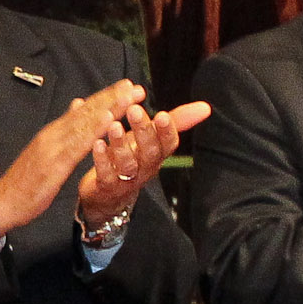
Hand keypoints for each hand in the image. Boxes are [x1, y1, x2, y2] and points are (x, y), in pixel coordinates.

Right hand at [0, 80, 137, 236]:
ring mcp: (52, 148)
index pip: (82, 111)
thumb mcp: (44, 153)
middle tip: (135, 87)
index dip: (105, 97)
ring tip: (128, 97)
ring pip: (84, 124)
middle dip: (111, 98)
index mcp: (52, 134)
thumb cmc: (24, 183)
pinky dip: (94, 130)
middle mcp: (52, 135)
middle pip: (86, 112)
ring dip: (108, 108)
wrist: (1, 204)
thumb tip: (77, 106)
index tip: (127, 87)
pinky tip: (109, 121)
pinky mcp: (54, 164)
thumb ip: (62, 131)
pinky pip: (78, 145)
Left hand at [74, 95, 211, 229]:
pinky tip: (97, 144)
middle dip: (144, 130)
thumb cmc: (133, 158)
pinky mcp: (108, 187)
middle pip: (150, 151)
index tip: (163, 114)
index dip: (168, 130)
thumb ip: (176, 121)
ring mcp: (127, 179)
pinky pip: (107, 175)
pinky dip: (102, 160)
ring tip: (113, 126)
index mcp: (157, 154)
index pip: (169, 143)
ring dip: (121, 144)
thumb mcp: (153, 138)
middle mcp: (146, 167)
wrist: (109, 196)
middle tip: (134, 110)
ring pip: (128, 163)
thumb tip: (205, 107)